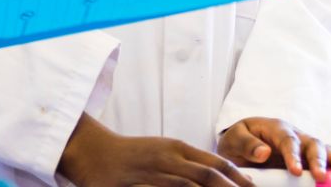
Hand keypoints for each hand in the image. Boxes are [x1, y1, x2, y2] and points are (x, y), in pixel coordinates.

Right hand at [59, 113, 254, 186]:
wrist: (92, 151)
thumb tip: (217, 176)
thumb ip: (188, 164)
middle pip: (209, 177)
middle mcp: (169, 159)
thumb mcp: (163, 152)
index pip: (215, 163)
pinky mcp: (138, 185)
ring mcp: (154, 174)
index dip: (237, 177)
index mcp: (177, 149)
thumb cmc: (131, 155)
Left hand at [218, 118, 330, 178]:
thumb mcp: (234, 139)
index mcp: (275, 128)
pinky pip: (326, 156)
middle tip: (321, 177)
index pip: (287, 140)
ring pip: (323, 148)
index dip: (292, 155)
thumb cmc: (238, 141)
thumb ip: (247, 144)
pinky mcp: (308, 157)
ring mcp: (304, 146)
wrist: (239, 146)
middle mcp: (294, 135)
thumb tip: (263, 152)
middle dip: (317, 159)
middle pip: (311, 143)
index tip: (295, 171)